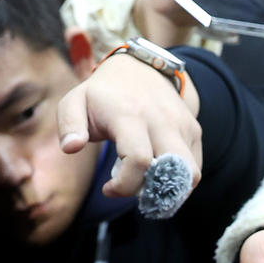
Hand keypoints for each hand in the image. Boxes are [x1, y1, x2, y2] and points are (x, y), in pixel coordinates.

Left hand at [57, 50, 201, 197]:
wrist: (140, 71)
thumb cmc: (103, 95)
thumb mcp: (75, 101)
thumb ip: (69, 125)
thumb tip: (71, 148)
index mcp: (129, 115)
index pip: (138, 160)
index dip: (125, 185)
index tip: (109, 189)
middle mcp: (162, 121)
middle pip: (173, 170)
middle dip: (153, 192)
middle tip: (134, 190)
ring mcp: (182, 126)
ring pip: (191, 173)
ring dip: (172, 189)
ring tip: (149, 187)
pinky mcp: (194, 132)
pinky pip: (195, 167)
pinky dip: (180, 179)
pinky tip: (158, 174)